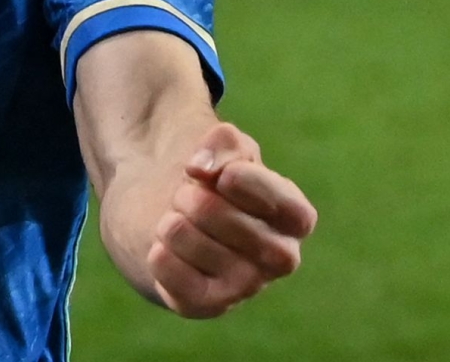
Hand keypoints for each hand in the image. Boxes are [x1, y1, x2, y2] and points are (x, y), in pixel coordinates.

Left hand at [146, 121, 317, 318]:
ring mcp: (246, 285)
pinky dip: (164, 260)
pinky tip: (160, 247)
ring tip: (171, 219)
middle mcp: (278, 257)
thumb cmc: (204, 178)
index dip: (253, 187)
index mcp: (292, 217)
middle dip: (201, 203)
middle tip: (183, 194)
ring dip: (175, 226)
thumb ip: (223, 144)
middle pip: (243, 230)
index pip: (291, 211)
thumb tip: (203, 168)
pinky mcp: (208, 304)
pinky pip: (186, 288)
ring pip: (205, 253)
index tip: (221, 174)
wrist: (156, 205)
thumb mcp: (220, 146)